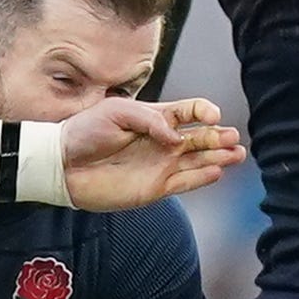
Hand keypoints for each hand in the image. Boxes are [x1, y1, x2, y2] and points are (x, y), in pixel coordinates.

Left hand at [61, 97, 244, 210]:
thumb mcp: (116, 113)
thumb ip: (150, 121)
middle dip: (219, 136)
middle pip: (200, 137)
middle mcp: (163, 142)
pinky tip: (217, 171)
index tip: (210, 114)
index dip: (203, 111)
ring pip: (198, 160)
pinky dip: (202, 177)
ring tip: (236, 153)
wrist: (62, 164)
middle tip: (232, 137)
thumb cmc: (85, 132)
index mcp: (155, 118)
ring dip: (219, 156)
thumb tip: (177, 138)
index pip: (189, 111)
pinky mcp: (154, 187)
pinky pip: (185, 183)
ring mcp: (160, 165)